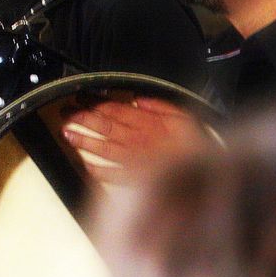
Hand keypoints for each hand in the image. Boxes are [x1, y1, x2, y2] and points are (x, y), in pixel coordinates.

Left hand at [62, 96, 206, 184]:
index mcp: (147, 123)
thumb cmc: (195, 145)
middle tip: (66, 114)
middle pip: (104, 126)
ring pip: (104, 148)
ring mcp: (136, 159)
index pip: (113, 109)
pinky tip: (87, 166)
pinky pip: (114, 175)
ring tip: (68, 134)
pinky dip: (100, 171)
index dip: (93, 103)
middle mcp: (138, 140)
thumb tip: (136, 99)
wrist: (209, 171)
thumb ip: (158, 105)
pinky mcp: (138, 178)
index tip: (78, 98)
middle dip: (82, 119)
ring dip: (84, 140)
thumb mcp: (182, 116)